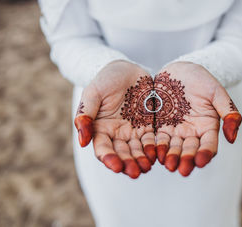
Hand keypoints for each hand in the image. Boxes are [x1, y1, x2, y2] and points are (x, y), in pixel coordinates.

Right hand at [74, 60, 155, 178]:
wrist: (126, 68)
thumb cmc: (106, 79)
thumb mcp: (93, 93)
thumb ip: (86, 114)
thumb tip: (82, 141)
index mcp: (100, 129)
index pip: (103, 148)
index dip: (109, 158)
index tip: (115, 167)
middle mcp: (116, 134)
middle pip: (122, 153)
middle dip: (128, 164)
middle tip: (136, 173)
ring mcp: (133, 131)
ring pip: (137, 150)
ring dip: (141, 160)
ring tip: (147, 167)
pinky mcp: (148, 126)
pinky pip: (151, 140)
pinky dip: (154, 148)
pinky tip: (159, 154)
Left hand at [153, 62, 241, 175]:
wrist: (179, 70)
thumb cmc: (201, 79)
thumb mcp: (217, 92)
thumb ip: (229, 112)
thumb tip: (232, 138)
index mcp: (208, 127)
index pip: (209, 145)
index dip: (205, 153)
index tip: (201, 161)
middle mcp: (192, 132)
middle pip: (190, 150)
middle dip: (186, 160)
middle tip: (182, 170)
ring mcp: (175, 130)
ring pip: (174, 148)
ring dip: (171, 157)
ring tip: (168, 164)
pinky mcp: (160, 126)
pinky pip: (158, 139)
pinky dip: (157, 147)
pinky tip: (155, 153)